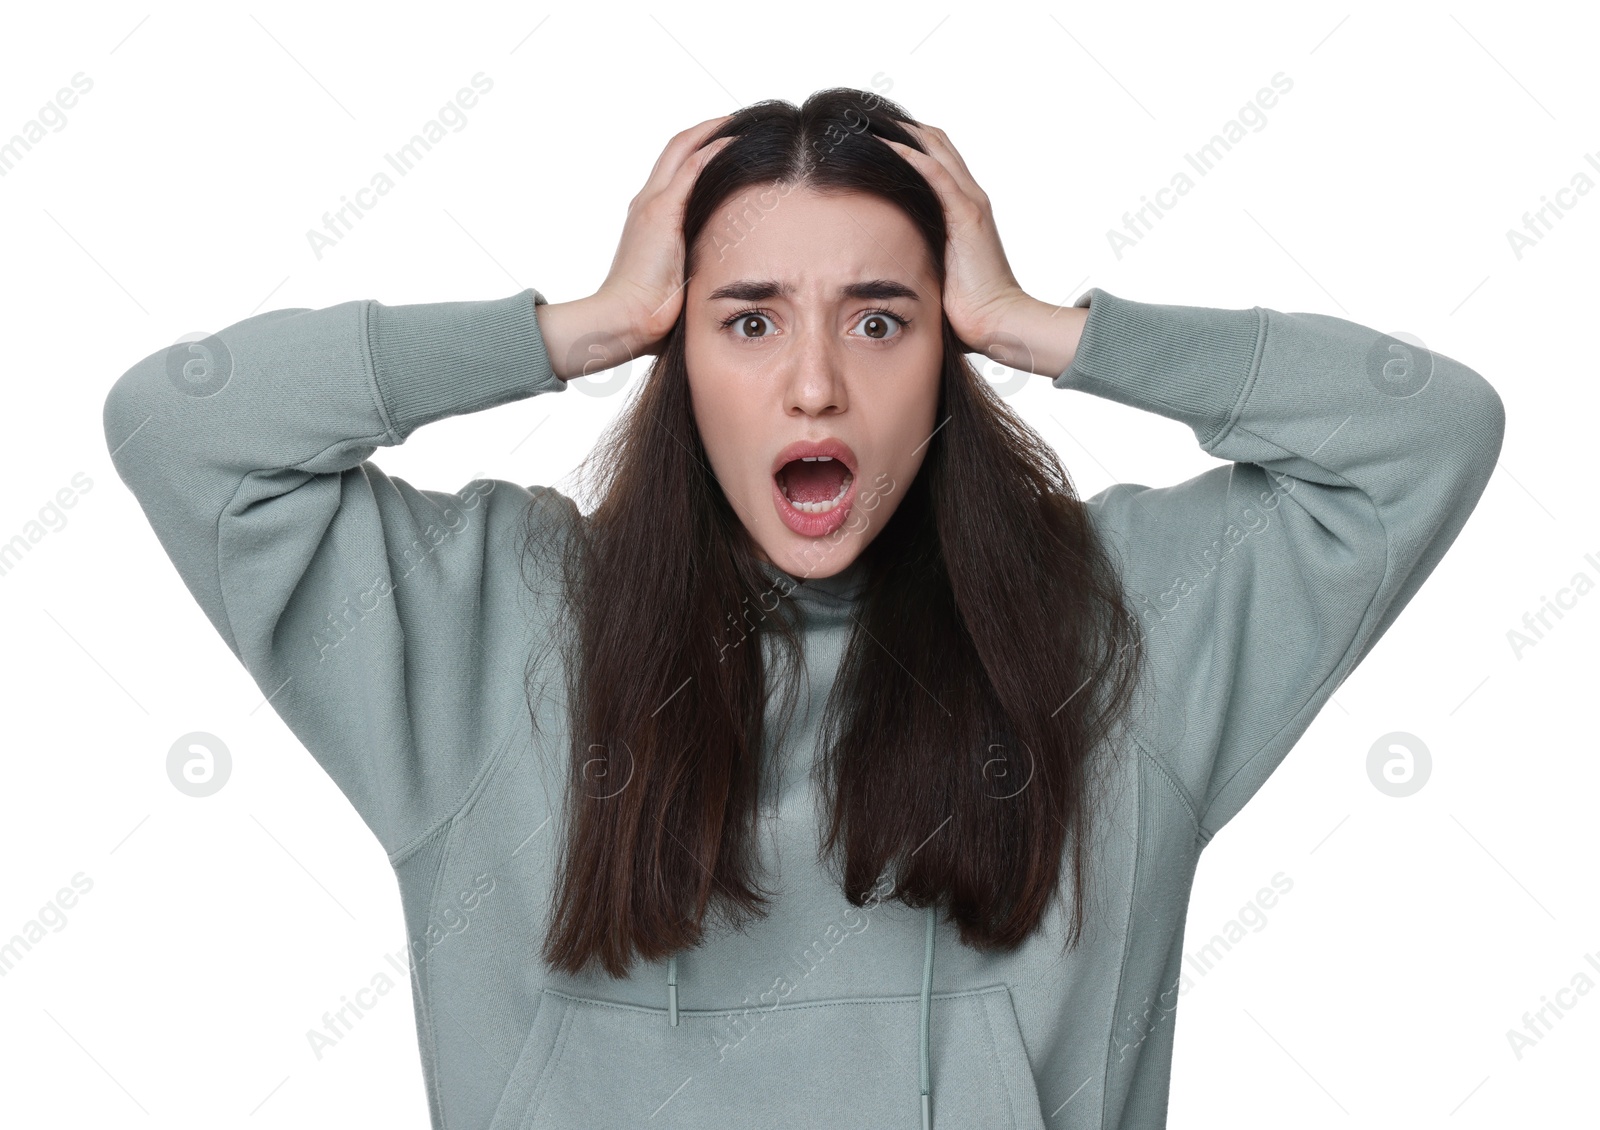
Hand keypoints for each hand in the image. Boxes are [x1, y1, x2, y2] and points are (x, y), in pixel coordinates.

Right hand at [595, 114, 735, 355]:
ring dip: (713, 131)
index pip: (674, 170)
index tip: (727, 142)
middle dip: (707, 130)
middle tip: (739, 120)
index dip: (699, 150)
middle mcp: (646, 202)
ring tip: (742, 121)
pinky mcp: (661, 212)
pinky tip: (736, 141)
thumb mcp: (675, 280)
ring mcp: (652, 204)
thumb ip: (692, 264)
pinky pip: (690, 168)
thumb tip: (720, 273)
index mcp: (648, 217)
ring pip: (682, 149)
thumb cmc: (649, 314)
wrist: (623, 320)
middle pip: (676, 148)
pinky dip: (713, 150)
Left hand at [870, 122, 1032, 354]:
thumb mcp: (938, 269)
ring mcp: (970, 203)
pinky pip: (936, 174)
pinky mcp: (966, 215)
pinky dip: (910, 155)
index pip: (937, 159)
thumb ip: (921, 251)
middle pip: (937, 144)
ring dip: (902, 132)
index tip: (873, 135)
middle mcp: (970, 198)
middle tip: (865, 119)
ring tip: (868, 122)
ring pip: (937, 149)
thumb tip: (888, 257)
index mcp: (965, 209)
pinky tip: (884, 145)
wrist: (997, 321)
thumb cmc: (967, 307)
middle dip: (902, 127)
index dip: (909, 141)